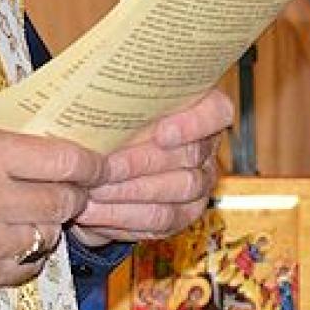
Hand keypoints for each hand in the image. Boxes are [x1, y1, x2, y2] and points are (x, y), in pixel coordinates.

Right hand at [0, 125, 105, 291]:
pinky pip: (26, 265)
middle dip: (74, 193)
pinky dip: (27, 251)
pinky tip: (12, 235)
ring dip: (48, 222)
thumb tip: (56, 148)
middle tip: (70, 187)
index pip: (65, 163)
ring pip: (48, 234)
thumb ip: (8, 144)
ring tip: (32, 209)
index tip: (98, 165)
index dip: (91, 165)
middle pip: (64, 201)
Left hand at [70, 89, 233, 247]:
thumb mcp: (118, 101)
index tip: (162, 133)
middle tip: (103, 167)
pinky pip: (161, 221)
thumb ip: (119, 95)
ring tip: (93, 190)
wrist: (106, 163)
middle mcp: (207, 147)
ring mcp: (199, 183)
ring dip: (128, 193)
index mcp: (201, 108)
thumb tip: (97, 87)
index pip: (217, 111)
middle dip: (140, 163)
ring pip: (175, 193)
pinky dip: (124, 218)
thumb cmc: (113, 121)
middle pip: (188, 156)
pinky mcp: (183, 214)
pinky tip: (96, 212)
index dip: (194, 123)